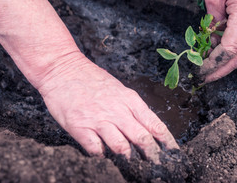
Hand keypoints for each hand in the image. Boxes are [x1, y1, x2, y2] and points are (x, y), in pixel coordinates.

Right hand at [37, 52, 178, 162]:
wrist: (63, 68)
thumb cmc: (92, 79)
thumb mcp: (119, 88)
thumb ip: (132, 107)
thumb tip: (146, 127)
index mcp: (130, 100)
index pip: (155, 124)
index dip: (167, 142)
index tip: (173, 154)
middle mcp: (117, 110)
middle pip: (142, 138)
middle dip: (152, 155)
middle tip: (156, 167)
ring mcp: (98, 119)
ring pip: (121, 146)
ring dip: (127, 156)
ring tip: (128, 160)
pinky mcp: (79, 127)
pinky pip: (95, 149)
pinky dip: (100, 154)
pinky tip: (101, 153)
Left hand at [200, 0, 236, 81]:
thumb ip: (211, 24)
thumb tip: (207, 45)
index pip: (229, 49)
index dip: (213, 63)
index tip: (198, 70)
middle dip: (220, 70)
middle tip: (203, 78)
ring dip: (224, 63)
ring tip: (207, 71)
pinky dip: (228, 51)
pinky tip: (214, 55)